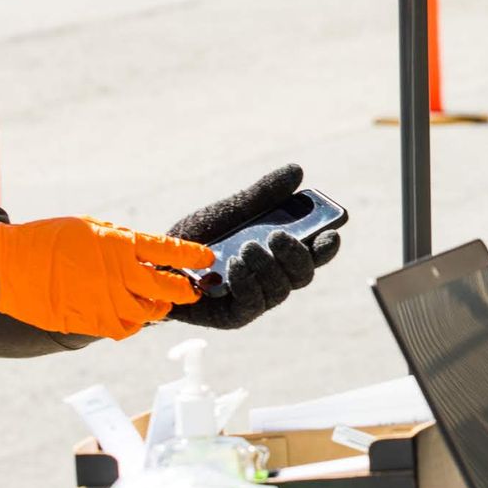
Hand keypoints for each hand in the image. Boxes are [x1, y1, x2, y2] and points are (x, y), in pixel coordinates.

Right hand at [0, 217, 208, 338]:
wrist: (10, 266)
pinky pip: (125, 329)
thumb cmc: (49, 240)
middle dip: (185, 290)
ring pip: (149, 313)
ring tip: (158, 305)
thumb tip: (148, 254)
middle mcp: (120, 275)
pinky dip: (133, 324)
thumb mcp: (91, 229)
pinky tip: (130, 317)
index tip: (206, 259)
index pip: (170, 252)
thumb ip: (122, 242)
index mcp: (121, 245)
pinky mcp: (93, 323)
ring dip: (158, 309)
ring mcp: (107, 302)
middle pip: (169, 289)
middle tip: (191, 290)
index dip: (193, 256)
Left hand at [165, 164, 343, 330]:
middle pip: (303, 274)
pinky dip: (248, 282)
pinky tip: (235, 265)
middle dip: (296, 255)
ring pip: (281, 289)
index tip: (330, 233)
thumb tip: (297, 172)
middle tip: (278, 236)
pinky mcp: (235, 316)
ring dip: (268, 266)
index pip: (314, 255)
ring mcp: (256, 300)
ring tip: (247, 248)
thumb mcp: (231, 211)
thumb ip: (263, 194)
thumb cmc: (197, 238)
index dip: (326, 247)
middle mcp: (272, 279)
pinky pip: (253, 304)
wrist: (156, 261)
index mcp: (278, 254)